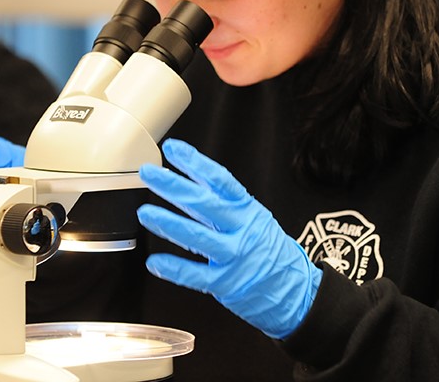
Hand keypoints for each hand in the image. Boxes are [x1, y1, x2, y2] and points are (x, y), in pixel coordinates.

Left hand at [137, 138, 321, 338]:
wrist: (293, 289)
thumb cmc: (267, 249)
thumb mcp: (252, 217)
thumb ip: (221, 203)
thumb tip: (186, 182)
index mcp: (246, 209)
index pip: (220, 180)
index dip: (195, 163)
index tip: (173, 149)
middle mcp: (240, 229)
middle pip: (203, 203)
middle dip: (173, 186)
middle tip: (149, 174)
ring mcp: (233, 256)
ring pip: (197, 236)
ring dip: (168, 223)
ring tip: (145, 213)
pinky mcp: (225, 283)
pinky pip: (195, 276)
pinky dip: (173, 269)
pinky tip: (155, 262)